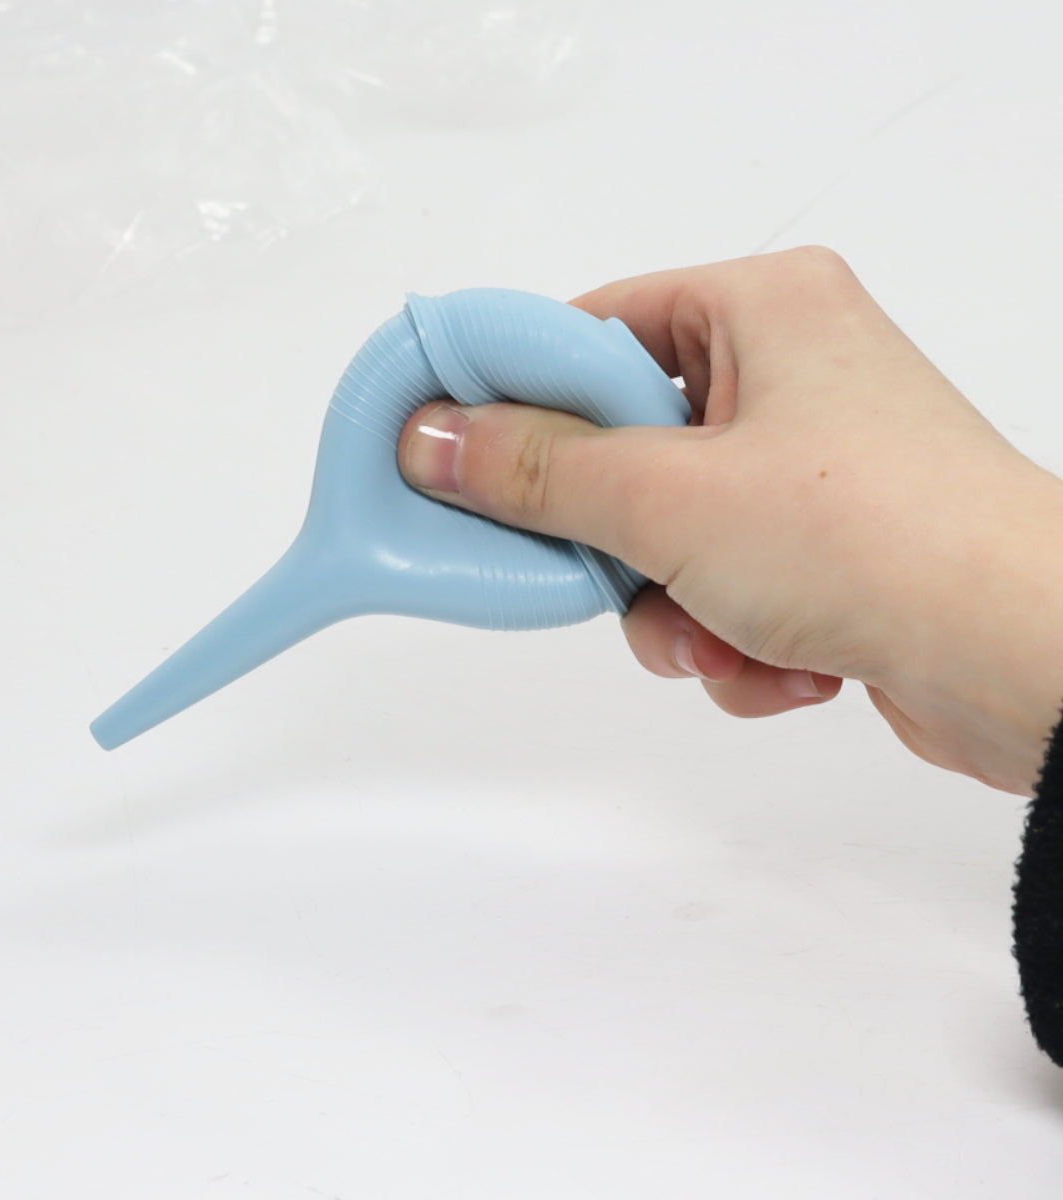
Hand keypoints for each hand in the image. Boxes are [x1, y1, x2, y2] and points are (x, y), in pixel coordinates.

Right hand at [397, 247, 1062, 794]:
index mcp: (764, 308)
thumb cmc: (874, 540)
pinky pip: (728, 587)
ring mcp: (816, 466)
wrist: (1027, 662)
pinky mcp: (833, 549)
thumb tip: (432, 440)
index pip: (595, 327)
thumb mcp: (669, 498)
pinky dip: (735, 642)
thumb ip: (537, 470)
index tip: (462, 455)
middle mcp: (793, 375)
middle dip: (618, 546)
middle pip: (627, 450)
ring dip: (676, 613)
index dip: (522, 395)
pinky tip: (786, 670)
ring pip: (671, 538)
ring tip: (722, 642)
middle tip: (615, 576)